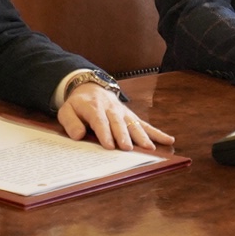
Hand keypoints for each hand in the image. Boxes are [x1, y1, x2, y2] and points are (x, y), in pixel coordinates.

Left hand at [58, 83, 174, 150]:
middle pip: (118, 123)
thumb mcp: (66, 111)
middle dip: (124, 136)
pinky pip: (145, 124)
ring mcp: (123, 112)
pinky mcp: (131, 116)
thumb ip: (70, 123)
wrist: (90, 86)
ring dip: (141, 136)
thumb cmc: (78, 104)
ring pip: (134, 124)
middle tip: (127, 149)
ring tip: (149, 148)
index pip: (100, 121)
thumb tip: (78, 135)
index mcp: (94, 108)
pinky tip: (168, 140)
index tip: (109, 145)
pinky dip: (157, 133)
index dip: (105, 133)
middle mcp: (111, 109)